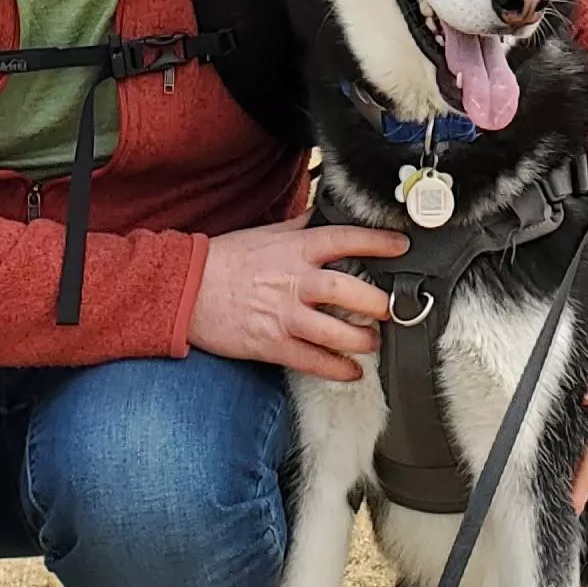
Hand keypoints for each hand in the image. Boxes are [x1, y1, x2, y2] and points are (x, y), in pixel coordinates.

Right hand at [190, 222, 406, 378]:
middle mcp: (296, 282)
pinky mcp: (272, 345)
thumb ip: (299, 227)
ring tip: (373, 342)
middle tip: (390, 308)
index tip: (402, 246)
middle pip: (351, 291)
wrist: (185, 289)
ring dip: (364, 340)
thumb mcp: (265, 233)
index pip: (346, 239)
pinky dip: (338, 369)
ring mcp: (285, 316)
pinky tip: (352, 371)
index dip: (379, 242)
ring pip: (338, 333)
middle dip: (378, 303)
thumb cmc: (224, 260)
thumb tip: (325, 215)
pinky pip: (314, 361)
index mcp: (295, 249)